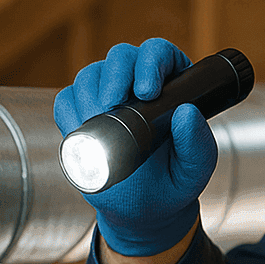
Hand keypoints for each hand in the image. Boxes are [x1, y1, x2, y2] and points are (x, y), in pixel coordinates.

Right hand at [53, 38, 216, 255]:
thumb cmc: (174, 182)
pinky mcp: (80, 113)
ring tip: (98, 125)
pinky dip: (69, 114)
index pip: (159, 53)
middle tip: (113, 103)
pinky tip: (81, 132)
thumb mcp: (195, 169)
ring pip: (90, 76)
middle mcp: (136, 81)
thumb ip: (198, 145)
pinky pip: (66, 100)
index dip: (151, 63)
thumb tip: (187, 113)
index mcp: (172, 84)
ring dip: (90, 96)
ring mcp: (106, 95)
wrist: (142, 210)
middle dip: (115, 75)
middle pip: (121, 57)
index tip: (147, 92)